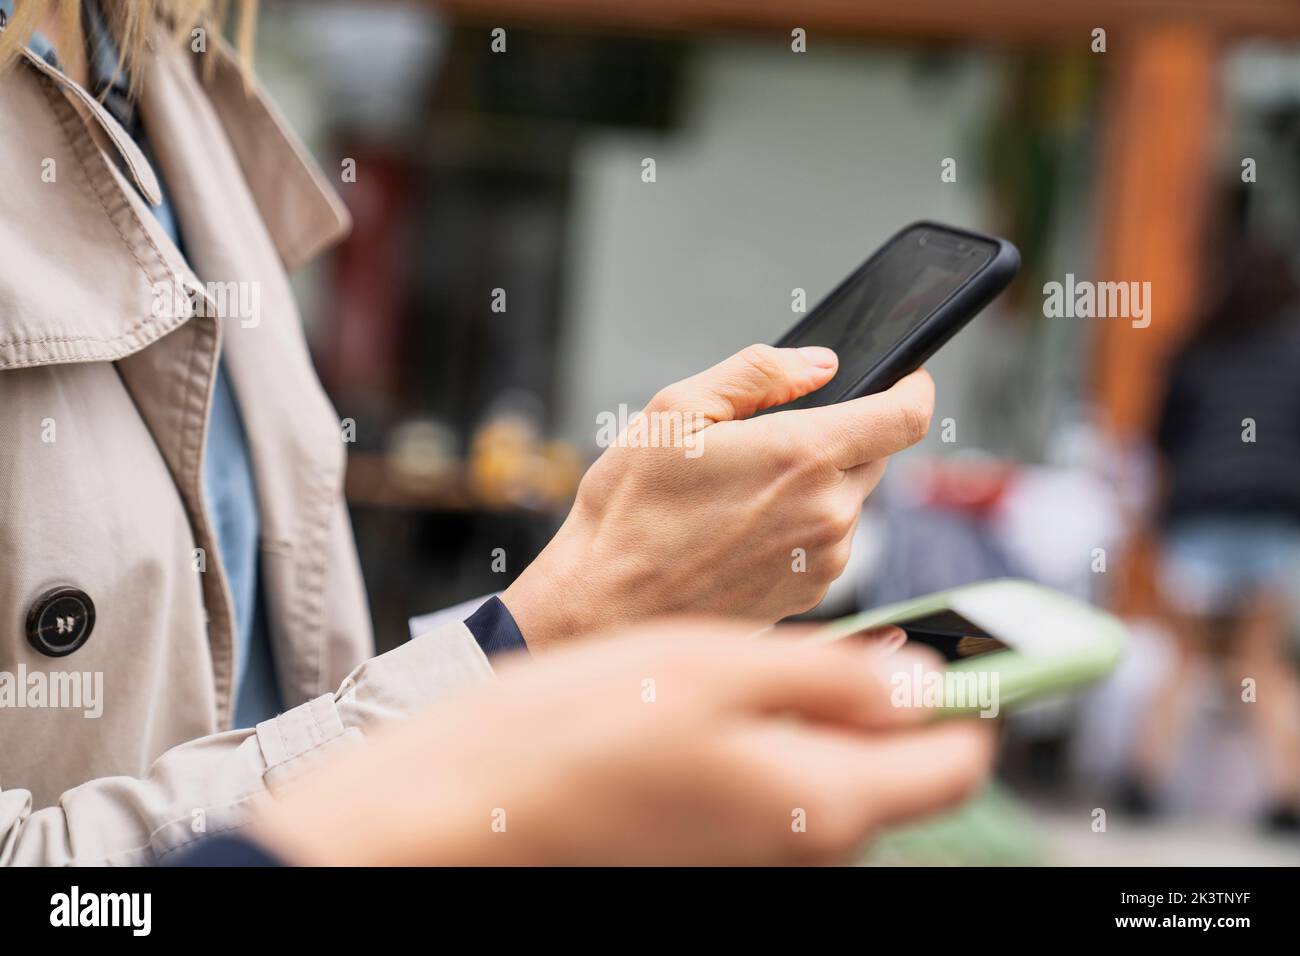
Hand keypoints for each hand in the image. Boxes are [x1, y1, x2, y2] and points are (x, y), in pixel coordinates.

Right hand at [251, 620, 994, 864]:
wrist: (470, 804)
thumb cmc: (579, 731)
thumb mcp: (719, 669)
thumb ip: (837, 680)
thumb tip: (924, 682)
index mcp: (826, 802)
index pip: (959, 758)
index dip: (978, 688)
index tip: (981, 633)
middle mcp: (806, 843)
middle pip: (898, 762)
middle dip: (891, 692)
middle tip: (848, 628)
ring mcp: (759, 849)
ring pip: (835, 765)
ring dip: (827, 706)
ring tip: (757, 653)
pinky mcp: (715, 840)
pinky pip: (778, 779)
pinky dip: (774, 729)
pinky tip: (714, 691)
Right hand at [502, 344, 933, 649]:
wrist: (604, 606)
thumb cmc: (628, 511)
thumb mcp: (674, 411)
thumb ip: (757, 373)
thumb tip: (819, 364)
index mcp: (802, 457)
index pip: (905, 416)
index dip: (913, 386)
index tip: (905, 376)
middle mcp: (827, 513)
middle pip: (874, 456)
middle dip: (838, 437)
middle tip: (766, 443)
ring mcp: (824, 560)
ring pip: (849, 501)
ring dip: (814, 487)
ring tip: (738, 497)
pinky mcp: (811, 594)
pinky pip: (828, 543)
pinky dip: (800, 527)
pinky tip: (740, 533)